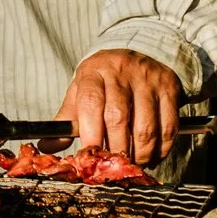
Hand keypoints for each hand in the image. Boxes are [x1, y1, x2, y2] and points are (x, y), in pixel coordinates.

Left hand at [53, 49, 182, 167]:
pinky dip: (162, 148)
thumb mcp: (81, 90)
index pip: (90, 102)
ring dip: (140, 154)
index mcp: (94, 73)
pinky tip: (152, 156)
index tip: (91, 155)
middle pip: (118, 117)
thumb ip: (66, 119)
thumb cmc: (104, 80)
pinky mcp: (169, 89)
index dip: (90, 132)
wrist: (139, 51)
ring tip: (133, 164)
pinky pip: (168, 126)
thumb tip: (46, 147)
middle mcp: (121, 73)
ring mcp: (148, 80)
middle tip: (114, 166)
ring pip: (146, 126)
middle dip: (116, 149)